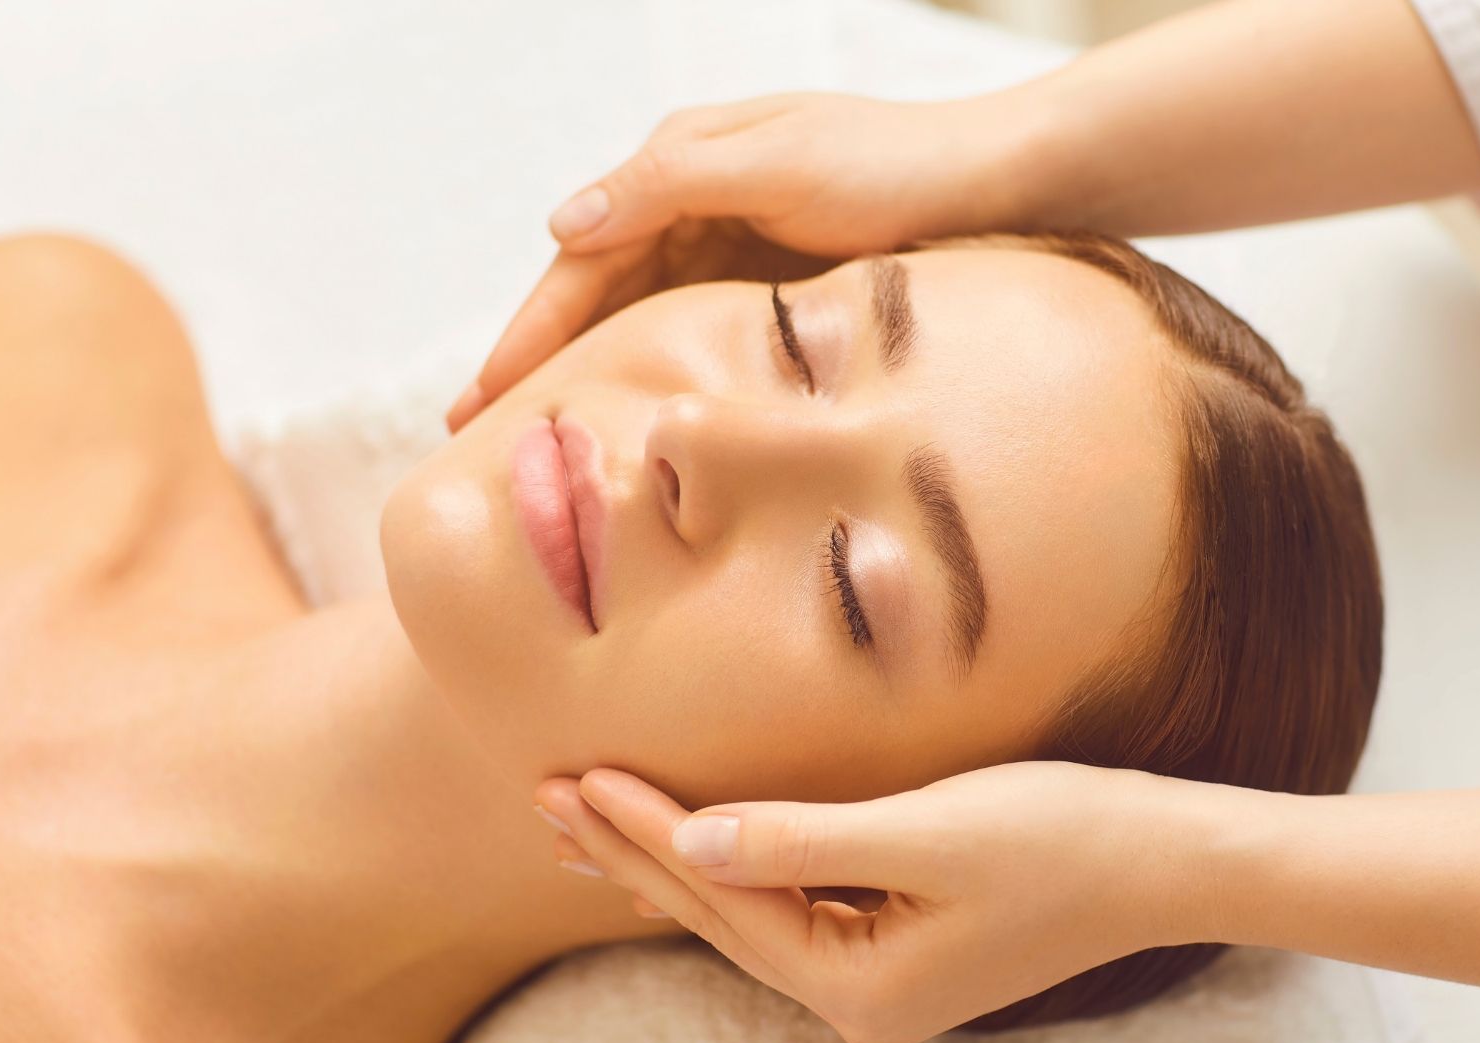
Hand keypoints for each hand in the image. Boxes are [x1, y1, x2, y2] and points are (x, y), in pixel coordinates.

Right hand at [447, 92, 1045, 431]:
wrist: (1002, 181)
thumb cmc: (895, 165)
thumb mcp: (777, 165)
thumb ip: (668, 186)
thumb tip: (560, 224)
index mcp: (683, 162)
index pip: (581, 258)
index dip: (528, 331)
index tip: (481, 400)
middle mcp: (697, 200)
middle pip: (598, 292)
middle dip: (537, 361)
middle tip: (477, 438)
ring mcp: (736, 242)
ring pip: (640, 317)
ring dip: (589, 373)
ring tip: (540, 443)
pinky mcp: (777, 282)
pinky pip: (696, 331)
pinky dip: (657, 372)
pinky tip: (637, 420)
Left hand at [531, 762, 1216, 1042]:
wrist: (1167, 858)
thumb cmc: (1061, 836)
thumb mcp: (928, 833)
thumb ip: (804, 841)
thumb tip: (692, 843)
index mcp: (862, 990)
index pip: (726, 901)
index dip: (646, 834)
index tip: (575, 774)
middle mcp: (863, 1004)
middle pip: (722, 918)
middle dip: (633, 854)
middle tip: (544, 796)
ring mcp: (884, 984)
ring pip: (750, 914)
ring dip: (672, 861)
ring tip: (587, 823)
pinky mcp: (903, 950)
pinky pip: (793, 907)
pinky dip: (736, 869)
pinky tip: (693, 848)